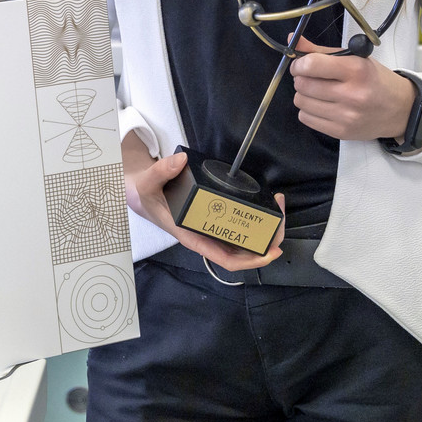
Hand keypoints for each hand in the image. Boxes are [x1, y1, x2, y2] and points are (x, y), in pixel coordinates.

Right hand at [120, 132, 284, 270]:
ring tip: (278, 210)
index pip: (225, 258)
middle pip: (242, 251)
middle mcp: (204, 235)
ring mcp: (210, 228)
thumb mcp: (147, 183)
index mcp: (192, 236)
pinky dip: (254, 219)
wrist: (139, 192)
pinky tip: (265, 206)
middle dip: (266, 241)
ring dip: (264, 230)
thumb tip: (179, 161)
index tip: (270, 251)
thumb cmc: (145, 194)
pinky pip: (237, 225)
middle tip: (281, 221)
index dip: (251, 260)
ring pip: (243, 239)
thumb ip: (160, 171)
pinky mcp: (212, 217)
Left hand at [287, 33, 416, 141]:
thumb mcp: (354, 58)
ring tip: (319, 92)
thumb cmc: (375, 80)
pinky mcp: (342, 132)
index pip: (311, 64)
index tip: (301, 64)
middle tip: (312, 78)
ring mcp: (346, 116)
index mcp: (356, 70)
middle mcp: (352, 94)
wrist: (401, 109)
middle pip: (303, 84)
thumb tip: (292, 39)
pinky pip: (306, 119)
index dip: (299, 63)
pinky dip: (309, 110)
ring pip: (301, 102)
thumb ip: (320, 50)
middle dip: (301, 78)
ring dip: (304, 95)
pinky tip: (322, 105)